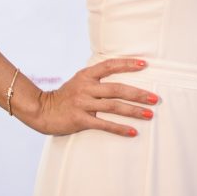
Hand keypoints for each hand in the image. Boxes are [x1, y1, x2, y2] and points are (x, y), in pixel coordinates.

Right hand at [24, 58, 158, 137]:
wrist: (42, 111)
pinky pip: (103, 124)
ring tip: (149, 114)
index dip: (128, 64)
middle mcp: (86, 87)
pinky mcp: (80, 119)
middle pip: (117, 88)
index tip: (145, 64)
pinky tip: (132, 131)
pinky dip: (119, 128)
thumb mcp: (79, 81)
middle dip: (138, 94)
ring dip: (133, 111)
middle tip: (154, 98)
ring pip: (113, 106)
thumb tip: (120, 71)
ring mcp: (83, 103)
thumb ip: (96, 77)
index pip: (110, 65)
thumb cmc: (65, 96)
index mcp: (86, 75)